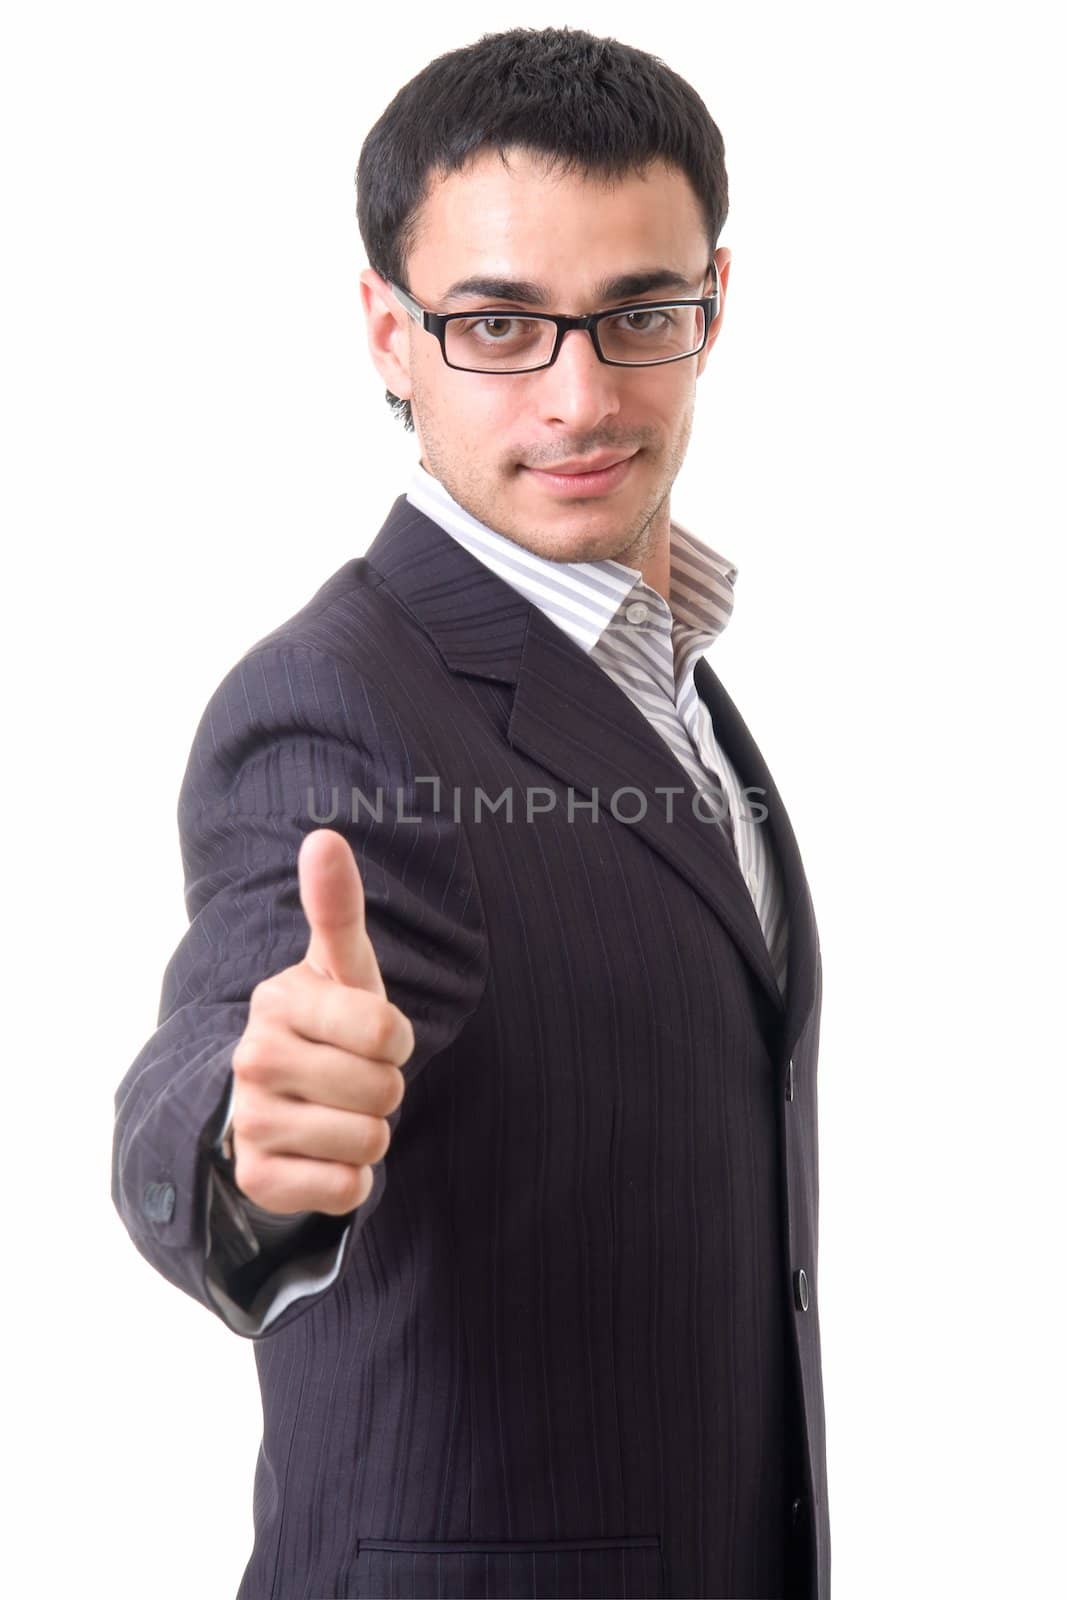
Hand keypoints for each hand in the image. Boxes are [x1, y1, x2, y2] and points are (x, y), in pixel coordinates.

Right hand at [228, 828, 413, 1215]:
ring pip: (369, 1140)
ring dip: (372, 1134)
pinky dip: (352, 1178)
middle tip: (352, 1077)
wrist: (279, 1104)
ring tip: (339, 1114)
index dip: (395, 1039)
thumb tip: (324, 837)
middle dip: (385, 1088)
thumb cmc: (328, 1026)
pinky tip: (324, 1156)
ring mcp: (249, 1120)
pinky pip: (346, 1188)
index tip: (373, 1036)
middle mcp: (253, 1057)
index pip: (385, 1031)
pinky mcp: (256, 1178)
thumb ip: (337, 907)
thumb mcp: (342, 968)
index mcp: (279, 1000)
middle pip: (383, 1089)